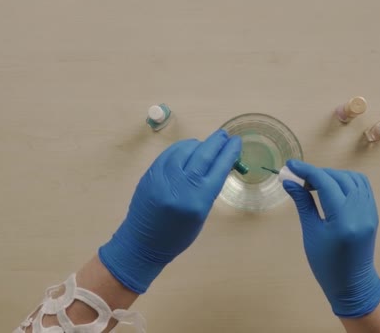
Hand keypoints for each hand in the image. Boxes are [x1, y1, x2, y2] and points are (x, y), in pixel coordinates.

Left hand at [99, 129, 241, 293]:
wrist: (143, 243)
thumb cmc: (178, 235)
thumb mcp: (201, 214)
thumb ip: (209, 188)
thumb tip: (217, 163)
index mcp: (198, 200)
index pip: (219, 168)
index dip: (230, 153)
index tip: (237, 142)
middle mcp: (181, 186)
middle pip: (203, 154)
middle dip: (217, 142)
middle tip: (225, 136)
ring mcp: (163, 177)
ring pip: (185, 150)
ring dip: (199, 144)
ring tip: (206, 144)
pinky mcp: (150, 174)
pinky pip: (169, 153)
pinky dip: (181, 148)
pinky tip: (187, 148)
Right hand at [283, 160, 379, 317]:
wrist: (352, 285)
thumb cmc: (326, 264)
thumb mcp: (311, 233)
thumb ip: (303, 203)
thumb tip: (289, 182)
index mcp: (343, 220)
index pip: (326, 183)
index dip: (307, 171)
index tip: (290, 165)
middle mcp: (360, 212)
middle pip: (339, 178)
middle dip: (318, 173)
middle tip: (300, 179)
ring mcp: (370, 211)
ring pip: (353, 178)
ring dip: (333, 175)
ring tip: (315, 184)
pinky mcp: (373, 213)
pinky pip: (362, 187)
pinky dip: (346, 181)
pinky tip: (332, 188)